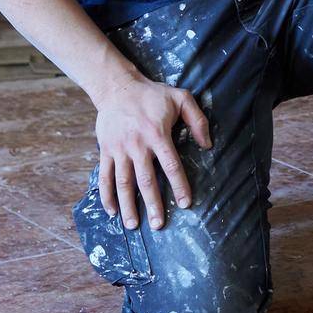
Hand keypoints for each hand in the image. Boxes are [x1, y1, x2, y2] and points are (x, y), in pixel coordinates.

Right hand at [92, 76, 211, 230]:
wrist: (117, 87)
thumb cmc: (152, 94)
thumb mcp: (181, 98)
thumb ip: (197, 119)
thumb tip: (207, 144)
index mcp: (158, 134)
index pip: (171, 165)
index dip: (179, 186)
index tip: (185, 204)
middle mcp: (137, 145)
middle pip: (146, 180)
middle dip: (153, 204)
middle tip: (158, 225)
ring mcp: (119, 149)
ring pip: (123, 182)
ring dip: (127, 205)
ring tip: (132, 225)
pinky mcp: (106, 150)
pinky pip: (105, 176)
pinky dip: (106, 195)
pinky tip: (111, 211)